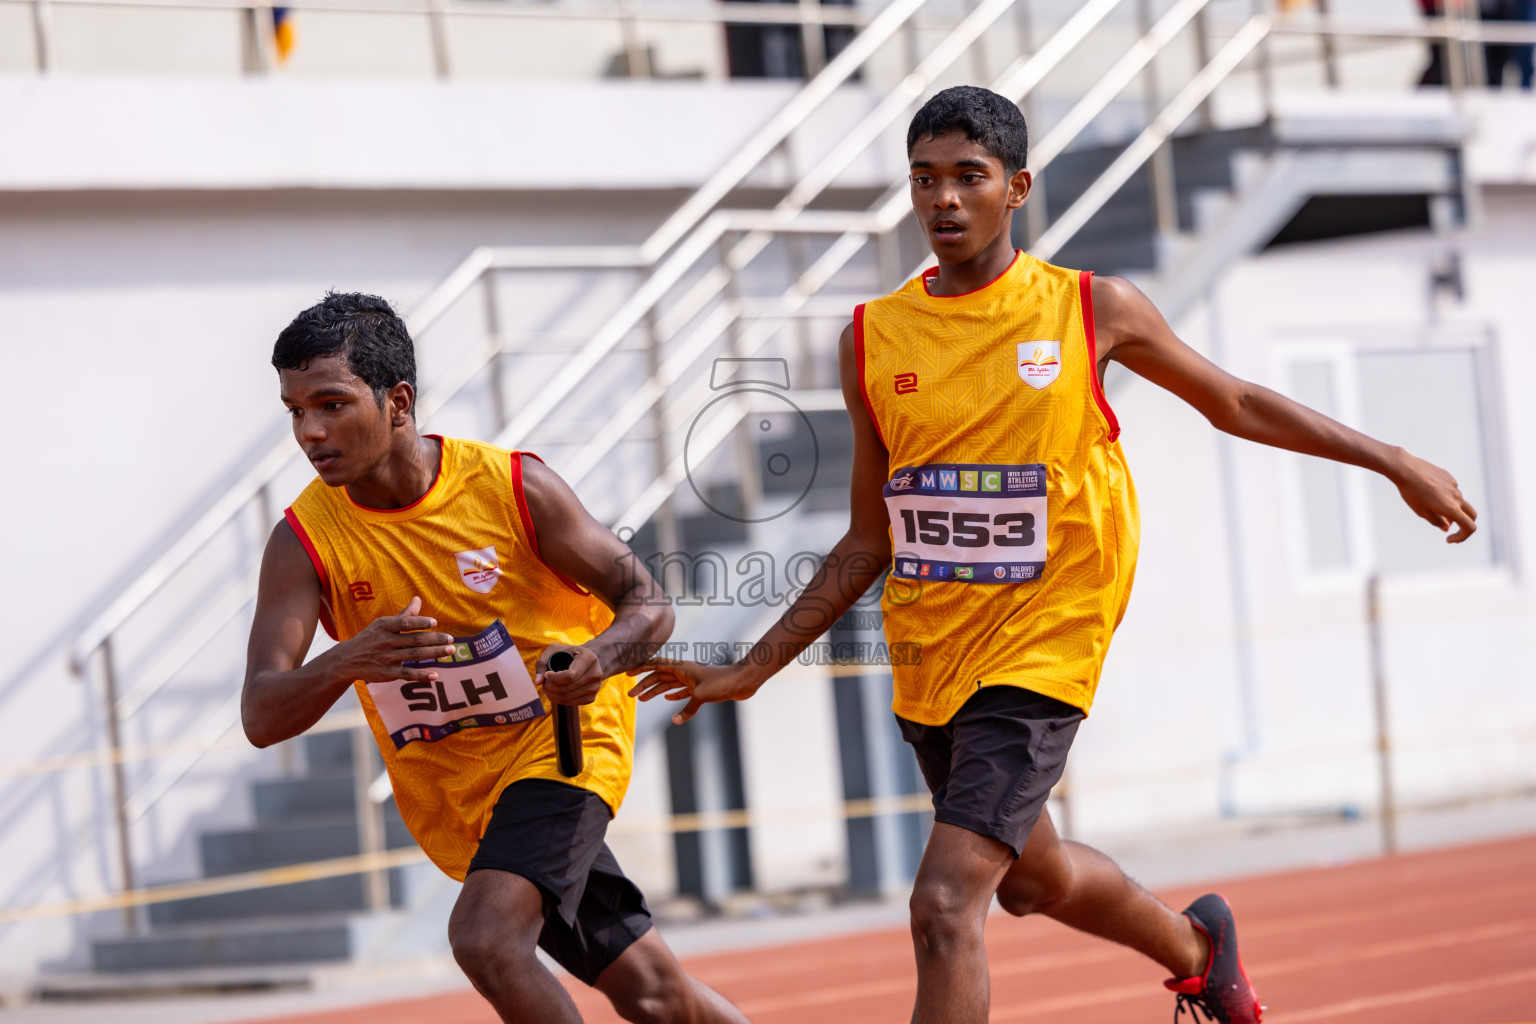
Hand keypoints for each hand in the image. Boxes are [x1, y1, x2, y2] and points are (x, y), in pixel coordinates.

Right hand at [334, 597, 456, 682]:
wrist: (347, 660)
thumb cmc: (371, 638)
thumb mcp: (383, 624)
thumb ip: (404, 615)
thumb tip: (418, 598)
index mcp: (385, 626)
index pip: (404, 623)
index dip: (419, 622)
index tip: (435, 623)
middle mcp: (385, 642)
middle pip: (414, 640)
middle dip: (434, 640)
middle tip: (451, 640)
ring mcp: (386, 658)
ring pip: (413, 656)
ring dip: (433, 654)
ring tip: (450, 651)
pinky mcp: (387, 674)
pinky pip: (406, 674)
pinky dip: (421, 675)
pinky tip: (435, 675)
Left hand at [536, 644, 603, 706]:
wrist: (589, 660)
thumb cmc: (569, 653)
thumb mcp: (555, 649)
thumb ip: (542, 663)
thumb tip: (537, 682)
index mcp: (589, 658)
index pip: (570, 676)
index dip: (554, 678)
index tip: (547, 674)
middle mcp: (596, 673)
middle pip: (568, 688)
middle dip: (551, 688)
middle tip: (544, 684)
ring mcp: (595, 687)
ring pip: (568, 697)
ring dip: (553, 695)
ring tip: (547, 689)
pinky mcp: (592, 697)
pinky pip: (572, 703)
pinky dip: (560, 701)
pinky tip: (555, 694)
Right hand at [628, 659, 760, 724]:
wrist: (743, 681)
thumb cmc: (723, 683)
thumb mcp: (702, 696)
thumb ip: (688, 708)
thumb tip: (675, 721)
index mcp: (683, 668)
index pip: (657, 665)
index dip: (641, 668)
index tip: (628, 673)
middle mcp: (686, 672)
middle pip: (660, 677)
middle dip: (645, 685)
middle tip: (631, 696)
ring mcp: (693, 680)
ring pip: (669, 684)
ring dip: (656, 691)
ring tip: (643, 700)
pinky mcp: (702, 688)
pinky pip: (683, 690)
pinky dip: (674, 694)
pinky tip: (667, 699)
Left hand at [1391, 450, 1476, 542]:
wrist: (1405, 469)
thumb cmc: (1411, 492)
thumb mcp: (1421, 511)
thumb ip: (1436, 521)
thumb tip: (1447, 528)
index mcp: (1451, 508)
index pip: (1469, 527)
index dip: (1463, 537)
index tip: (1449, 539)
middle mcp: (1456, 496)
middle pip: (1471, 515)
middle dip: (1464, 524)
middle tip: (1448, 528)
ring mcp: (1454, 486)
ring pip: (1460, 502)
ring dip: (1452, 510)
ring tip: (1432, 508)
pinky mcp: (1449, 477)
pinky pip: (1452, 491)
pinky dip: (1447, 497)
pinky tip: (1430, 494)